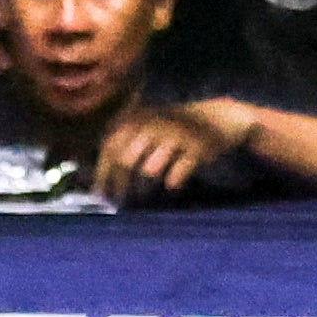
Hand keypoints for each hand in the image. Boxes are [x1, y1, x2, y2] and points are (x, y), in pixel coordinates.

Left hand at [98, 99, 242, 204]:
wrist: (218, 119)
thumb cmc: (174, 131)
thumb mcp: (147, 128)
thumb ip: (122, 147)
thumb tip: (97, 180)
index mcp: (140, 117)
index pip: (111, 147)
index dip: (103, 173)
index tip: (100, 194)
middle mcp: (156, 123)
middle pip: (127, 160)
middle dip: (121, 184)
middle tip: (121, 199)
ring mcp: (177, 135)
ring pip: (149, 169)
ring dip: (145, 186)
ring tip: (145, 193)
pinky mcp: (198, 148)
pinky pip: (175, 176)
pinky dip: (172, 182)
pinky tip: (172, 183)